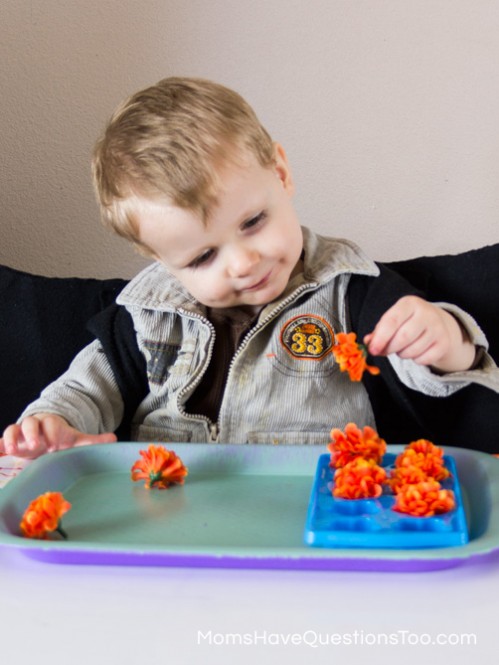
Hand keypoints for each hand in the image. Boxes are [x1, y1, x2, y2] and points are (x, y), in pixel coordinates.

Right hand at [0, 413, 116, 458]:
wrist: (46, 439)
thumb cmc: (61, 440)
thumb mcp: (76, 440)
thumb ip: (93, 440)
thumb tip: (114, 439)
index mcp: (51, 424)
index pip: (50, 423)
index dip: (51, 431)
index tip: (54, 444)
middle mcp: (35, 426)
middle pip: (29, 423)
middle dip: (31, 433)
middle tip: (36, 446)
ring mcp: (21, 434)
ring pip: (13, 429)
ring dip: (11, 438)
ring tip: (13, 450)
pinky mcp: (12, 443)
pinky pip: (2, 442)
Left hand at [364, 295, 475, 372]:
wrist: (436, 322)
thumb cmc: (408, 321)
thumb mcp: (393, 320)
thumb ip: (379, 331)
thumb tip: (369, 343)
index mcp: (409, 303)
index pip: (392, 321)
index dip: (380, 338)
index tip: (372, 350)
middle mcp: (426, 313)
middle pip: (403, 338)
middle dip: (390, 348)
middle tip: (384, 351)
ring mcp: (438, 328)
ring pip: (412, 351)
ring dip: (402, 354)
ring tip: (402, 347)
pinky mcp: (444, 343)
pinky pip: (423, 360)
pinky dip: (415, 360)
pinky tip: (416, 351)